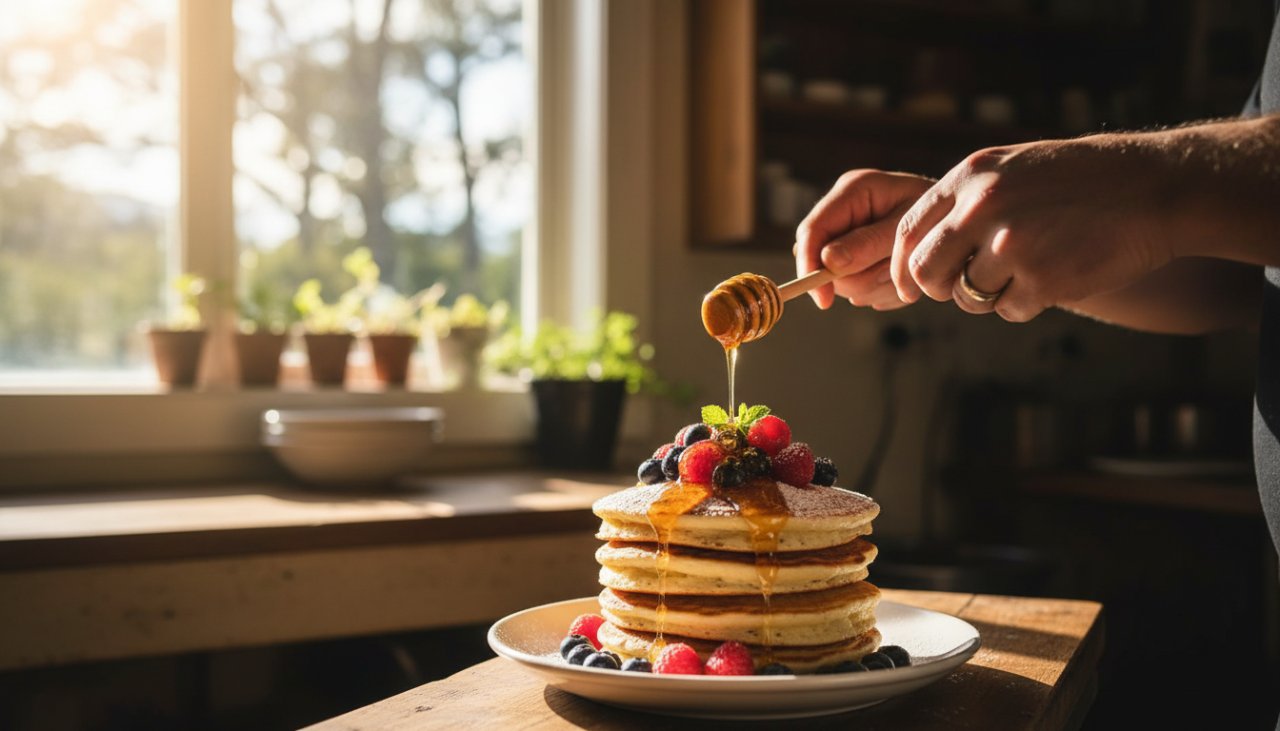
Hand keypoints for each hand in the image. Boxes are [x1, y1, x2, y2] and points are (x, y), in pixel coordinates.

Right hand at [795, 170, 933, 310]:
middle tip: (892, 275)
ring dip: (874, 286)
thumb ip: (870, 243)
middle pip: (823, 261)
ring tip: (904, 274)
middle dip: (856, 278)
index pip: (812, 230)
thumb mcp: (909, 228)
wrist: (962, 225)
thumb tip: (829, 260)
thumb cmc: (940, 217)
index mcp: (853, 191)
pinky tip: (900, 278)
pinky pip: (857, 288)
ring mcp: (849, 236)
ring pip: (841, 280)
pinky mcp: (856, 257)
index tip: (824, 300)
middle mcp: (845, 211)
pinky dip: (880, 290)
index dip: (810, 266)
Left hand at [892, 136, 1174, 321]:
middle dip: (938, 288)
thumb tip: (917, 249)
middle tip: (962, 289)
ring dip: (989, 296)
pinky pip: (1008, 310)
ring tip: (1026, 270)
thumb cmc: (1080, 180)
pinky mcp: (1042, 279)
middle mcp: (982, 207)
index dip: (902, 266)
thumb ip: (964, 201)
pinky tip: (1053, 277)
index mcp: (969, 176)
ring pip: (967, 297)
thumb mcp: (1012, 168)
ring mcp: (1011, 244)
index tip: (908, 287)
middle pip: (926, 271)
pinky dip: (1024, 304)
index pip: (907, 231)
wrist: (1153, 188)